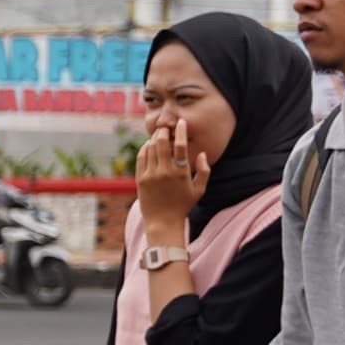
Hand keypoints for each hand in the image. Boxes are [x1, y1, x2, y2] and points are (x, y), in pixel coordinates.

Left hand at [134, 123, 208, 251]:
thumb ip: (204, 170)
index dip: (180, 131)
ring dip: (154, 139)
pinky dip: (145, 148)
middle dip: (163, 131)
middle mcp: (164, 171)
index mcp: (181, 172)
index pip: (180, 146)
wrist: (162, 221)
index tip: (181, 123)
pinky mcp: (140, 179)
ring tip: (158, 135)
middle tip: (166, 127)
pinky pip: (141, 158)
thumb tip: (201, 153)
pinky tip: (149, 145)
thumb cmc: (183, 205)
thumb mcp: (199, 189)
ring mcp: (150, 175)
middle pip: (161, 143)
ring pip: (150, 148)